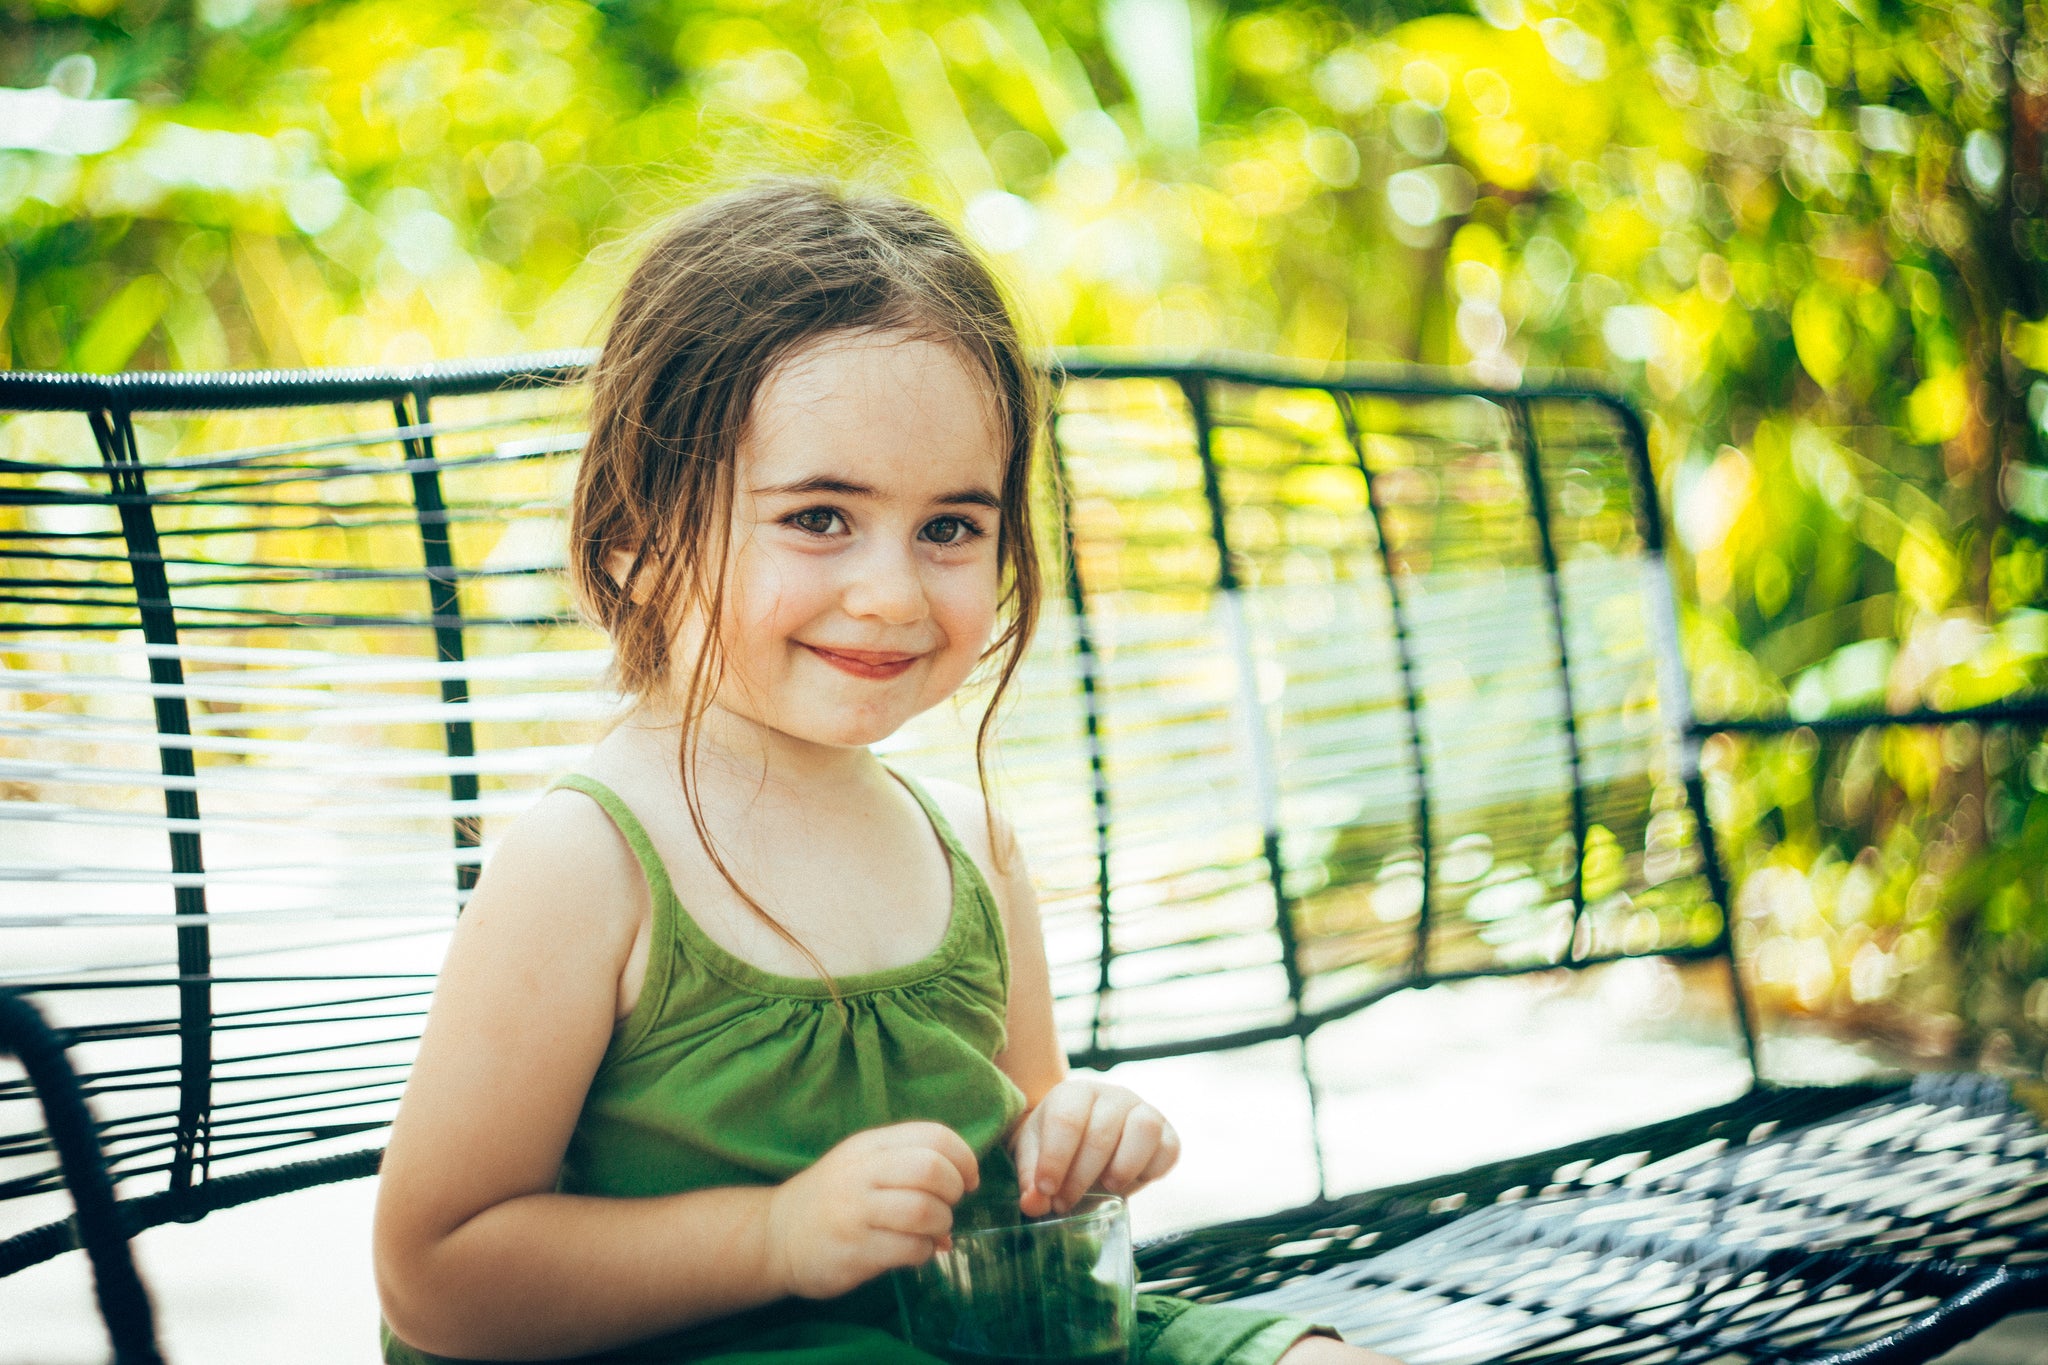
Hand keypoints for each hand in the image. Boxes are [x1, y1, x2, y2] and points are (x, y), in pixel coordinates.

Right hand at [766, 1121, 978, 1299]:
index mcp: (870, 1145)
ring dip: (941, 1224)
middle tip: (948, 1205)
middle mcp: (862, 1172)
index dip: (964, 1157)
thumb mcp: (864, 1165)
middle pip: (931, 1169)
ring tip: (932, 1231)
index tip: (969, 1179)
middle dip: (954, 1190)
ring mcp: (855, 1212)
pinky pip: (909, 1248)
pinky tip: (914, 1252)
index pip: (933, 1135)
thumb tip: (964, 1194)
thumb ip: (912, 1169)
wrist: (775, 1235)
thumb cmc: (833, 1197)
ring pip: (924, 1210)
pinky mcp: (854, 1250)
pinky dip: (924, 1251)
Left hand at [1009, 1077, 1178, 1216]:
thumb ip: (1030, 1179)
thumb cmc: (1055, 1146)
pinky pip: (1169, 1150)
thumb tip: (1033, 1203)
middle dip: (1081, 1176)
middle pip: (1102, 1132)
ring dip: (1123, 1167)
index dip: (1055, 1159)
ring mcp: (1143, 1111)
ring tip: (1105, 1188)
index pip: (1067, 1119)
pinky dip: (1150, 1172)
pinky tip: (1126, 1185)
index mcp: (1075, 1093)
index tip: (1046, 1190)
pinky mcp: (1166, 1134)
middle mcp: (1112, 1095)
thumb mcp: (1033, 1158)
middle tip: (1065, 1203)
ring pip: (1144, 1128)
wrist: (1082, 1145)